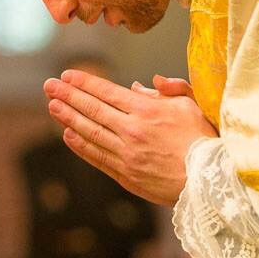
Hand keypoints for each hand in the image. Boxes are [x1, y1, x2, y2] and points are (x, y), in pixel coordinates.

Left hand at [43, 70, 217, 206]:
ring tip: (52, 106)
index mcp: (147, 110)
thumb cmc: (204, 140)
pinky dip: (81, 145)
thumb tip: (142, 84)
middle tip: (48, 86)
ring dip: (68, 118)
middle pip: (92, 109)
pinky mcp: (125, 174)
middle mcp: (131, 130)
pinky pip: (97, 156)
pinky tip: (68, 134)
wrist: (210, 181)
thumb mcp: (192, 105)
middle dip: (67, 96)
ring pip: (90, 132)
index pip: (107, 92)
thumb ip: (169, 90)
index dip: (84, 83)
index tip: (66, 76)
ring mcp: (126, 154)